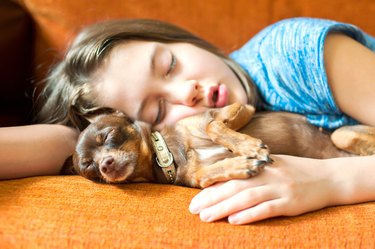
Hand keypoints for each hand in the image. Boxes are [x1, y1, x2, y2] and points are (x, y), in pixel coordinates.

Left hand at [189, 155, 337, 224]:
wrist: (330, 178)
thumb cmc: (297, 172)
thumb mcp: (274, 165)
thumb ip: (252, 171)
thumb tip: (227, 180)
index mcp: (261, 165)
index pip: (230, 176)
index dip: (211, 188)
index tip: (195, 198)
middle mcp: (268, 175)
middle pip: (234, 187)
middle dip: (211, 198)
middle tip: (193, 210)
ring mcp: (280, 189)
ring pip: (246, 198)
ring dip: (224, 208)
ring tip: (206, 217)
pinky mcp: (291, 203)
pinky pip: (267, 209)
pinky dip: (249, 215)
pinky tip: (234, 221)